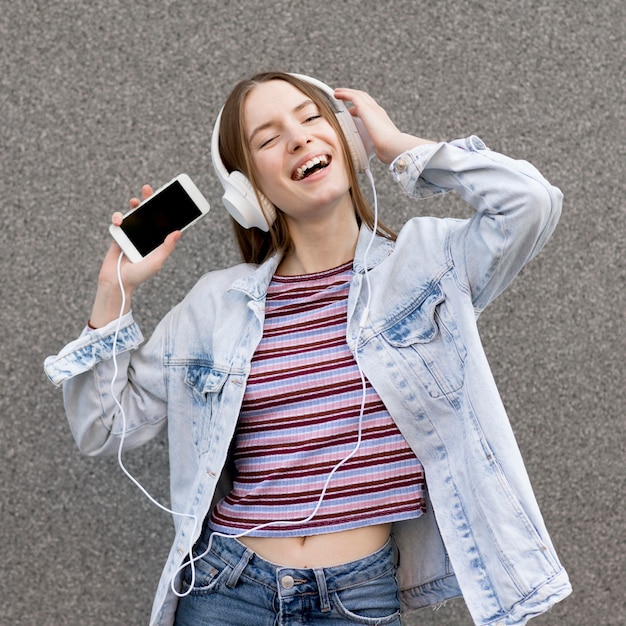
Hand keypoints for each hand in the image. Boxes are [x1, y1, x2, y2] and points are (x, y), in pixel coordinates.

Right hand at [89, 184, 180, 327]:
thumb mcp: (157, 261)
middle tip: (150, 189)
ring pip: (134, 213)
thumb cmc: (139, 275)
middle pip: (149, 213)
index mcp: (158, 240)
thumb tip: (178, 231)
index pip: (164, 222)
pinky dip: (118, 217)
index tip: (173, 198)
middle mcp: (146, 234)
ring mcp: (132, 233)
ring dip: (135, 204)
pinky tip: (120, 221)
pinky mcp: (119, 234)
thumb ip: (166, 247)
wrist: (117, 282)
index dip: (168, 211)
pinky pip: (119, 220)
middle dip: (150, 200)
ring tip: (136, 201)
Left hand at [333, 88, 434, 163]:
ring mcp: (372, 108)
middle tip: (343, 97)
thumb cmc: (387, 150)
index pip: (370, 109)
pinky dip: (344, 94)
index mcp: (381, 119)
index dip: (360, 108)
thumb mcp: (377, 147)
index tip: (351, 111)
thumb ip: (372, 147)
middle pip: (364, 99)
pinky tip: (336, 94)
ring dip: (347, 93)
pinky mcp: (366, 108)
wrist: (392, 145)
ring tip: (337, 93)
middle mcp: (378, 111)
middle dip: (353, 96)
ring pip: (358, 95)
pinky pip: (353, 96)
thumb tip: (368, 156)